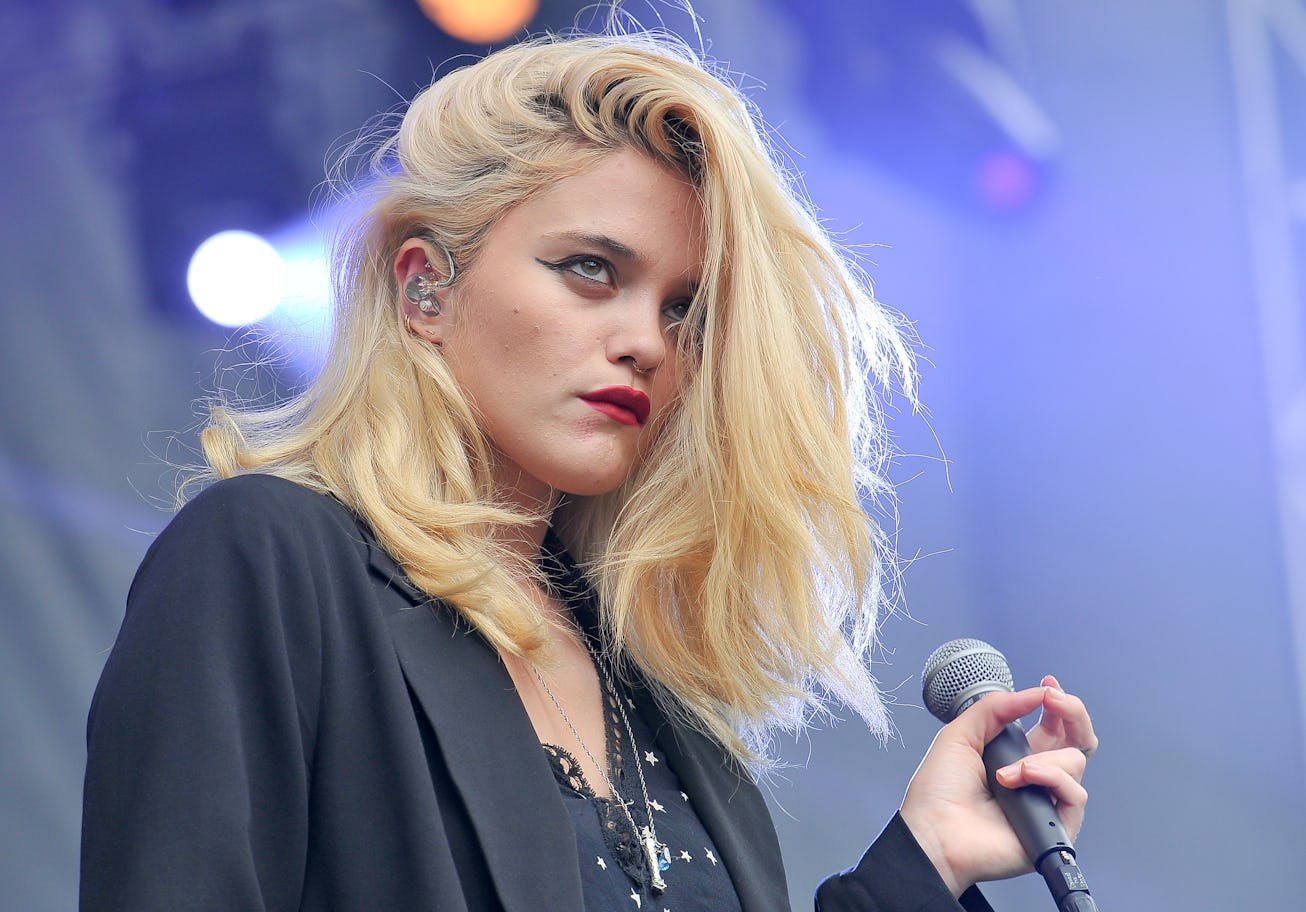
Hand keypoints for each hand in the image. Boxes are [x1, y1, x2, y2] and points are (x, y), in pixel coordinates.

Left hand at [899, 675, 1097, 896]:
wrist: (933, 833)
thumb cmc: (938, 793)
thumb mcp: (961, 734)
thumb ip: (996, 708)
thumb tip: (1034, 693)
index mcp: (1016, 757)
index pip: (1053, 728)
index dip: (1058, 705)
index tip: (1049, 686)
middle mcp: (1036, 778)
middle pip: (1078, 741)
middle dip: (1073, 713)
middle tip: (1054, 699)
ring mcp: (1047, 802)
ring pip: (1075, 762)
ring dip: (1041, 758)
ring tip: (1006, 772)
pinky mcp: (1056, 827)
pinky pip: (1074, 793)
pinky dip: (1049, 777)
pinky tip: (1020, 779)